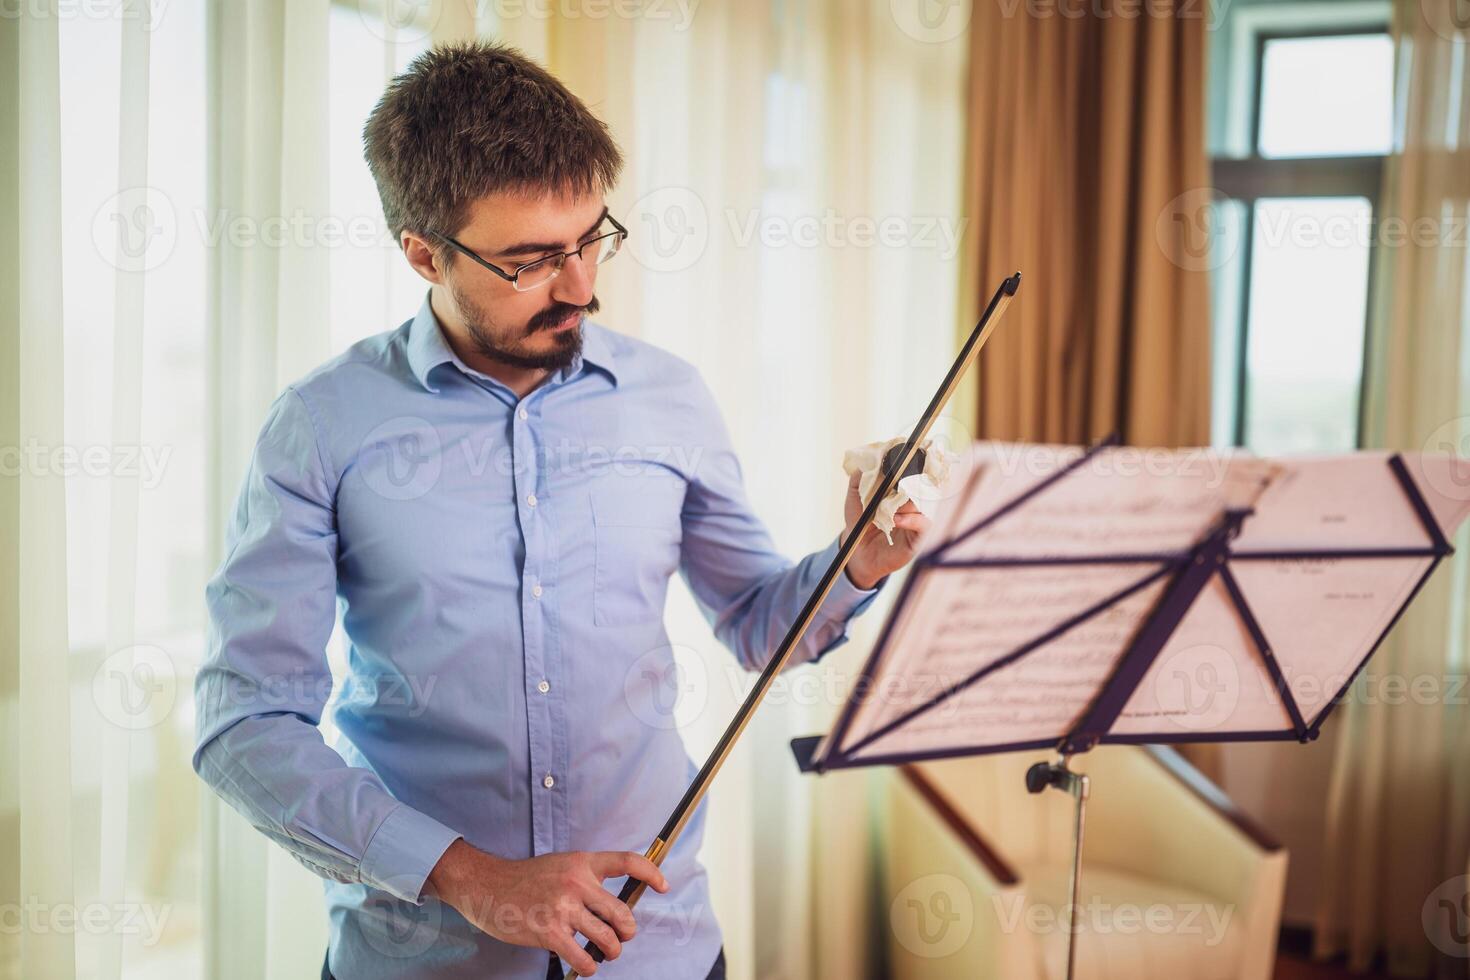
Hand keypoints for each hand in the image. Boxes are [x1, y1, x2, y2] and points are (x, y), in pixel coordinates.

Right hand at [426, 839, 668, 975]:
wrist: (487, 886)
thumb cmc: (525, 878)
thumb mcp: (560, 865)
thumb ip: (585, 879)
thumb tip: (612, 905)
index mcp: (582, 862)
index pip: (626, 862)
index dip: (651, 873)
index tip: (663, 886)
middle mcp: (576, 882)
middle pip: (623, 913)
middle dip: (627, 931)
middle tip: (621, 936)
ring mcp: (563, 907)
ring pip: (608, 938)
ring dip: (612, 951)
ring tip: (606, 952)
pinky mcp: (549, 931)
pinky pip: (583, 958)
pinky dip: (589, 967)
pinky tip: (584, 964)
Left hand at [841, 469, 931, 589]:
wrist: (858, 551)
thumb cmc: (860, 522)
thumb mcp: (855, 497)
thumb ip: (859, 479)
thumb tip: (868, 461)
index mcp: (901, 488)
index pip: (913, 471)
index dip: (910, 462)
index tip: (900, 456)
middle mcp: (913, 500)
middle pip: (922, 484)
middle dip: (908, 480)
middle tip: (895, 479)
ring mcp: (919, 517)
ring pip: (923, 502)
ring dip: (905, 502)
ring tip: (887, 508)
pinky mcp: (920, 536)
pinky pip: (924, 523)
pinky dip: (910, 519)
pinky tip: (895, 520)